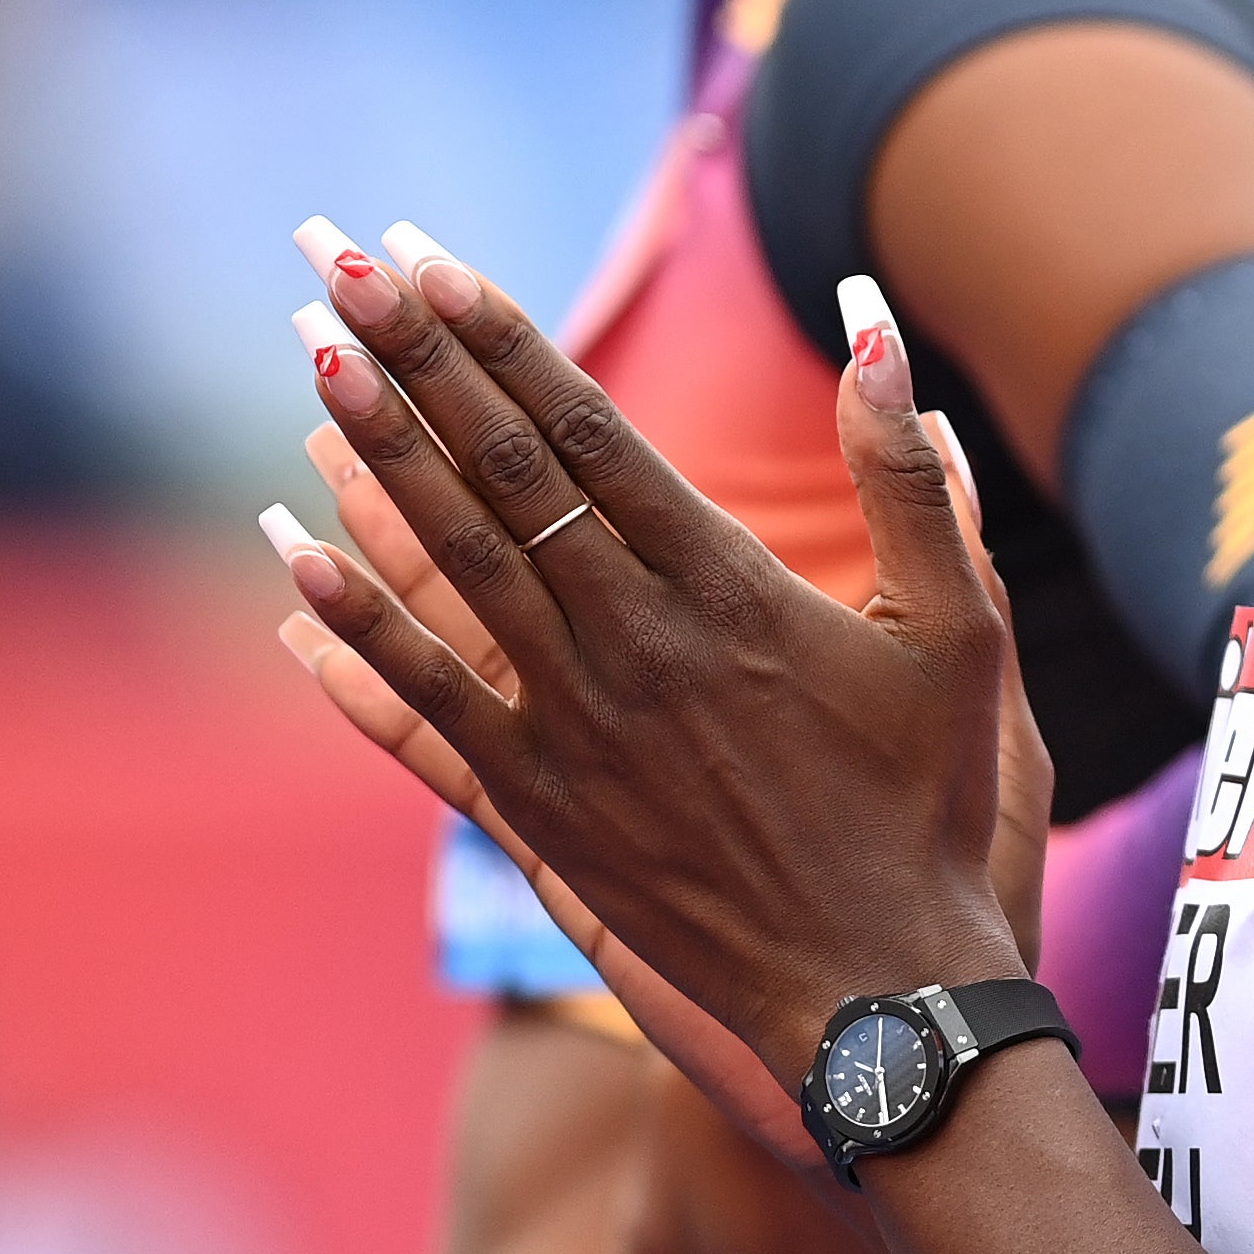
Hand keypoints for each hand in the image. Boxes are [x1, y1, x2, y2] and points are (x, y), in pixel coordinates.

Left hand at [260, 222, 1037, 1147]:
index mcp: (731, 590)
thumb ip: (911, 473)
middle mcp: (634, 646)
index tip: (431, 259)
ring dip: (374, 456)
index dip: (501, 339)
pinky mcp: (538, 810)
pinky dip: (355, 630)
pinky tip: (296, 558)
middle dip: (413, 359)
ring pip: (453, 567)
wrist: (877, 994)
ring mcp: (574, 730)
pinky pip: (424, 704)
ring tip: (312, 360)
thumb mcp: (957, 629)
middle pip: (501, 475)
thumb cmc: (926, 805)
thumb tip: (876, 319)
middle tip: (337, 263)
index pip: (588, 432)